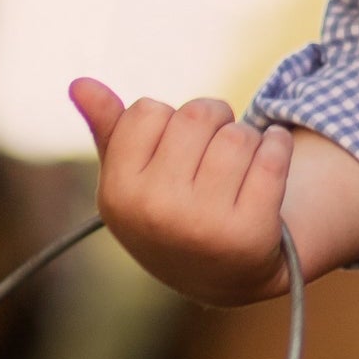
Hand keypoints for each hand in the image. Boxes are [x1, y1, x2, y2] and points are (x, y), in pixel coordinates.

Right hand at [70, 81, 295, 304]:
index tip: (176, 144)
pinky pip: (273, 156)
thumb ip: (109, 130)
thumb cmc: (170, 211)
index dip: (168, 119)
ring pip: (238, 134)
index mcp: (119, 193)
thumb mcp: (131, 178)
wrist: (224, 274)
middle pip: (197, 115)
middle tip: (215, 146)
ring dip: (247, 136)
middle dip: (213, 119)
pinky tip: (273, 152)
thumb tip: (79, 83)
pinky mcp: (252, 230)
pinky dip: (279, 144)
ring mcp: (205, 224)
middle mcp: (157, 211)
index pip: (147, 110)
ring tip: (241, 160)